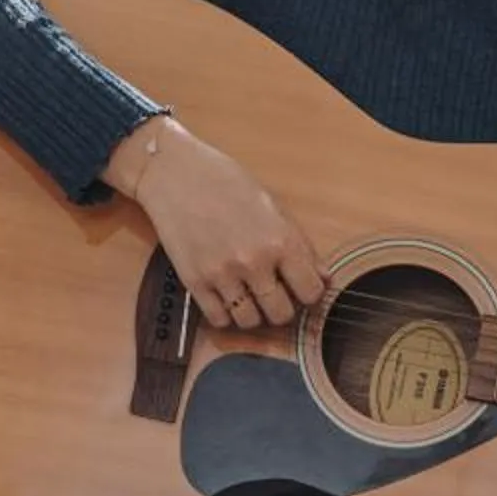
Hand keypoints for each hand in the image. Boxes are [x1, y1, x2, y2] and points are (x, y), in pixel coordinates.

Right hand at [109, 118, 324, 331]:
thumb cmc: (224, 181)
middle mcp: (254, 262)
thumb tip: (322, 277)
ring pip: (250, 322)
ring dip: (253, 313)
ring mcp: (222, 274)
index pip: (311, 292)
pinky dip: (225, 314)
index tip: (300, 289)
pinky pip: (218, 319)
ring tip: (248, 295)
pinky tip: (225, 296)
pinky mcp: (194, 282)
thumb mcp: (271, 205)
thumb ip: (299, 244)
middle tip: (274, 294)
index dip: (308, 293)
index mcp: (280, 240)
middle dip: (282, 307)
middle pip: (281, 314)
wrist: (174, 173)